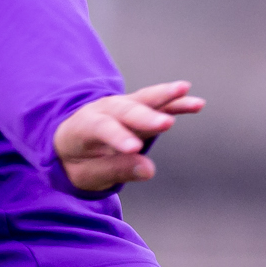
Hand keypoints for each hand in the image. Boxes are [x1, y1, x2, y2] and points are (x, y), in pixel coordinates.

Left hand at [55, 80, 203, 191]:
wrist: (70, 142)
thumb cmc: (78, 162)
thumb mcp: (87, 174)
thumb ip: (115, 170)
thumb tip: (148, 169)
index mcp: (83, 126)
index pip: (102, 128)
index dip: (118, 137)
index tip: (135, 149)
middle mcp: (103, 110)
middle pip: (126, 110)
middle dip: (145, 117)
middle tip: (165, 125)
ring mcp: (121, 106)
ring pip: (143, 99)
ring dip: (165, 96)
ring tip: (185, 91)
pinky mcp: (138, 108)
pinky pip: (158, 104)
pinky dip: (175, 102)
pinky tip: (196, 103)